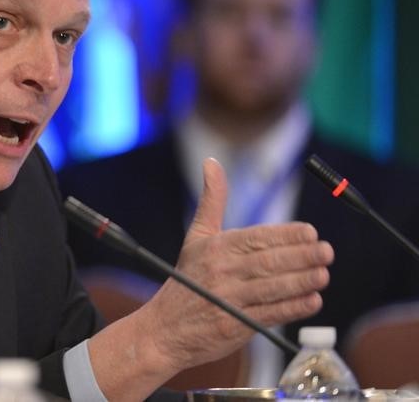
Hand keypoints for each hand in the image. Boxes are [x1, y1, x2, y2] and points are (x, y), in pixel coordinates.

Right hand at [139, 157, 333, 372]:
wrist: (164, 328)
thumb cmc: (187, 280)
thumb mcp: (196, 237)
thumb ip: (212, 200)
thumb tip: (211, 163)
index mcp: (215, 247)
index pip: (257, 238)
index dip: (286, 235)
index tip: (311, 233)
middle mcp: (221, 272)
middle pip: (268, 262)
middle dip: (301, 256)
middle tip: (326, 252)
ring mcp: (228, 300)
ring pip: (272, 287)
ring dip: (301, 281)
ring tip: (323, 275)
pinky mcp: (235, 326)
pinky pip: (270, 314)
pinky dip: (293, 308)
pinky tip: (312, 301)